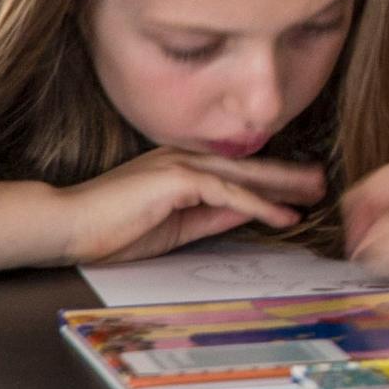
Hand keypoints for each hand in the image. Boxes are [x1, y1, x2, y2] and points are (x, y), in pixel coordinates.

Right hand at [50, 146, 325, 266]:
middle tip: (321, 181)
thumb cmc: (112, 229)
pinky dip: (258, 205)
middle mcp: (184, 159)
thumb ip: (211, 216)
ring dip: (283, 185)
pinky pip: (228, 193)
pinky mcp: (177, 179)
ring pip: (244, 175)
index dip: (270, 179)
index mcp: (180, 168)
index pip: (235, 173)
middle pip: (248, 167)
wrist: (67, 226)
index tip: (299, 189)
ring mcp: (180, 165)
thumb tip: (248, 214)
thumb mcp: (176, 226)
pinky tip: (283, 215)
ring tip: (314, 194)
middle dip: (287, 174)